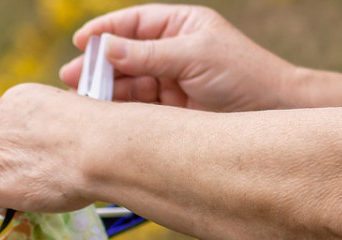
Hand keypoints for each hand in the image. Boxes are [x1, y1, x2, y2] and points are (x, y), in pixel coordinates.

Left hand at [0, 83, 103, 212]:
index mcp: (18, 98)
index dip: (20, 147)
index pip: (6, 129)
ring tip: (44, 182)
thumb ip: (47, 129)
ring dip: (3, 181)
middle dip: (9, 164)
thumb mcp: (72, 114)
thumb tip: (44, 144)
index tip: (42, 156)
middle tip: (46, 174)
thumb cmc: (103, 136)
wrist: (104, 149)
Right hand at [59, 4, 294, 111]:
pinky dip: (115, 110)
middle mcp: (169, 52)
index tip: (80, 41)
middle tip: (70, 76)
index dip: (105, 30)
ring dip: (101, 90)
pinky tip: (99, 114)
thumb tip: (105, 48)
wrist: (271, 112)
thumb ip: (147, 54)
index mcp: (179, 26)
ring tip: (79, 100)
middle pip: (122, 55)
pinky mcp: (166, 110)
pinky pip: (133, 106)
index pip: (134, 23)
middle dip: (95, 65)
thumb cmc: (242, 74)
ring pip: (124, 83)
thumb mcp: (193, 56)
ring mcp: (166, 81)